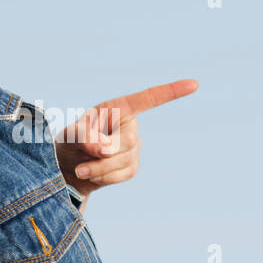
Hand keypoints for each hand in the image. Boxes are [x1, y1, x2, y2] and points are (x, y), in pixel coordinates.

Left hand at [53, 78, 198, 207]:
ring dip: (100, 168)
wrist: (69, 168)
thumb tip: (104, 148)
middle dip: (106, 152)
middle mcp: (129, 125)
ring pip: (125, 160)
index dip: (170, 92)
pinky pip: (124, 174)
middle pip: (129, 140)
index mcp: (117, 108)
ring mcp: (133, 147)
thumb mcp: (70, 135)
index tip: (194, 84)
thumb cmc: (69, 143)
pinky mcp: (132, 166)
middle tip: (86, 157)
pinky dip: (105, 177)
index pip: (147, 99)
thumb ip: (84, 136)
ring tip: (82, 169)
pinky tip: (94, 175)